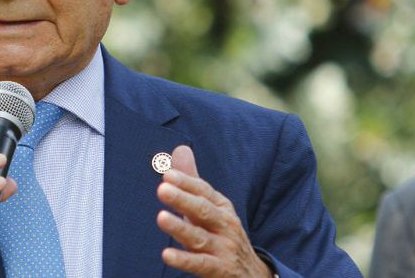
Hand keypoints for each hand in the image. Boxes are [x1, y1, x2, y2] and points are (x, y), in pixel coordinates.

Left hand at [156, 145, 271, 277]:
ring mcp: (224, 248)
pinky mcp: (220, 270)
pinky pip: (201, 264)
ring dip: (180, 228)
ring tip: (161, 218)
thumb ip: (192, 180)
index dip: (186, 183)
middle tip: (162, 189)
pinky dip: (184, 260)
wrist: (253, 275)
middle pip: (203, 210)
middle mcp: (225, 225)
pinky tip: (167, 254)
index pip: (203, 191)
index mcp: (222, 207)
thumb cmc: (222, 235)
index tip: (167, 174)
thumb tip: (180, 148)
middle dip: (183, 200)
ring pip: (200, 237)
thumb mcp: (210, 207)